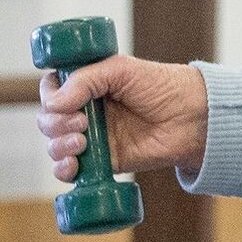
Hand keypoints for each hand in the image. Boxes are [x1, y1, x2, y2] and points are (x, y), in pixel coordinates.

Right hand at [36, 56, 209, 180]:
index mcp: (90, 85)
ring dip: (58, 145)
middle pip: (48, 120)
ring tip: (83, 142)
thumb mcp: (123, 70)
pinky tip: (72, 165)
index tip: (63, 101)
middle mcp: (87, 111)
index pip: (52, 90)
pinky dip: (62, 170)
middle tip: (82, 123)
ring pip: (54, 145)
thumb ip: (87, 80)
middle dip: (55, 124)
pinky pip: (70, 171)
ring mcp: (93, 137)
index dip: (49, 96)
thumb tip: (54, 103)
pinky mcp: (103, 161)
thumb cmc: (164, 87)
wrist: (193, 117)